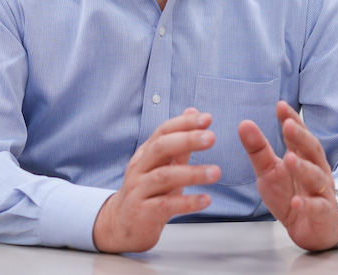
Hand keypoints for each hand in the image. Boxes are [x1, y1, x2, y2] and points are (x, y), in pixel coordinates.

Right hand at [93, 108, 220, 252]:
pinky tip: (206, 200)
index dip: (184, 123)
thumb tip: (193, 112)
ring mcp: (139, 190)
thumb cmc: (149, 191)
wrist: (122, 225)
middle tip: (211, 138)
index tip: (207, 118)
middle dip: (186, 140)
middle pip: (160, 148)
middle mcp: (139, 168)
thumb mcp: (162, 166)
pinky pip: (166, 205)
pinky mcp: (143, 213)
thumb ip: (179, 143)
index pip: (163, 131)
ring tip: (216, 172)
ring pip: (164, 177)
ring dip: (192, 173)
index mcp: (146, 154)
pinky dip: (187, 202)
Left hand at [238, 100, 337, 250]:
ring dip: (303, 168)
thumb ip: (258, 149)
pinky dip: (308, 205)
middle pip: (312, 150)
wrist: (309, 230)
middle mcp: (316, 169)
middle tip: (287, 125)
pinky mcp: (323, 213)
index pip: (299, 135)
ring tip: (289, 159)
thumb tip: (244, 123)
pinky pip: (317, 208)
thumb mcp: (269, 171)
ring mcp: (322, 191)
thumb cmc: (290, 195)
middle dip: (300, 137)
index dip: (291, 120)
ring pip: (316, 176)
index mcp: (303, 156)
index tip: (280, 105)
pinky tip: (296, 202)